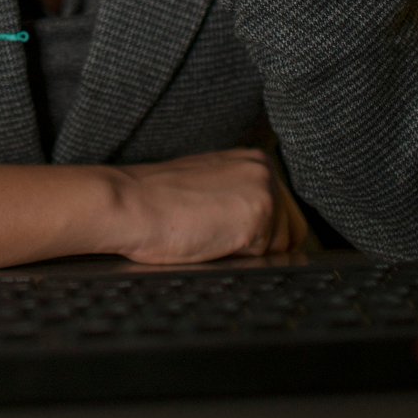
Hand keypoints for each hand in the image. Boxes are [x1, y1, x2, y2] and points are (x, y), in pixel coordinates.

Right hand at [107, 149, 310, 263]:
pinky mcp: (259, 214)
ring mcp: (264, 189)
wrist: (129, 204)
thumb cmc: (157, 202)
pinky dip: (238, 257)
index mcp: (253, 160)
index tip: (219, 226)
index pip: (283, 215)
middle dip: (256, 244)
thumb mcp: (208, 188)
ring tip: (208, 232)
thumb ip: (240, 198)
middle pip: (288, 232)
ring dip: (246, 251)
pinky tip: (210, 238)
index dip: (255, 234)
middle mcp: (264, 168)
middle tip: (211, 229)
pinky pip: (263, 257)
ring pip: (278, 248)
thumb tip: (272, 235)